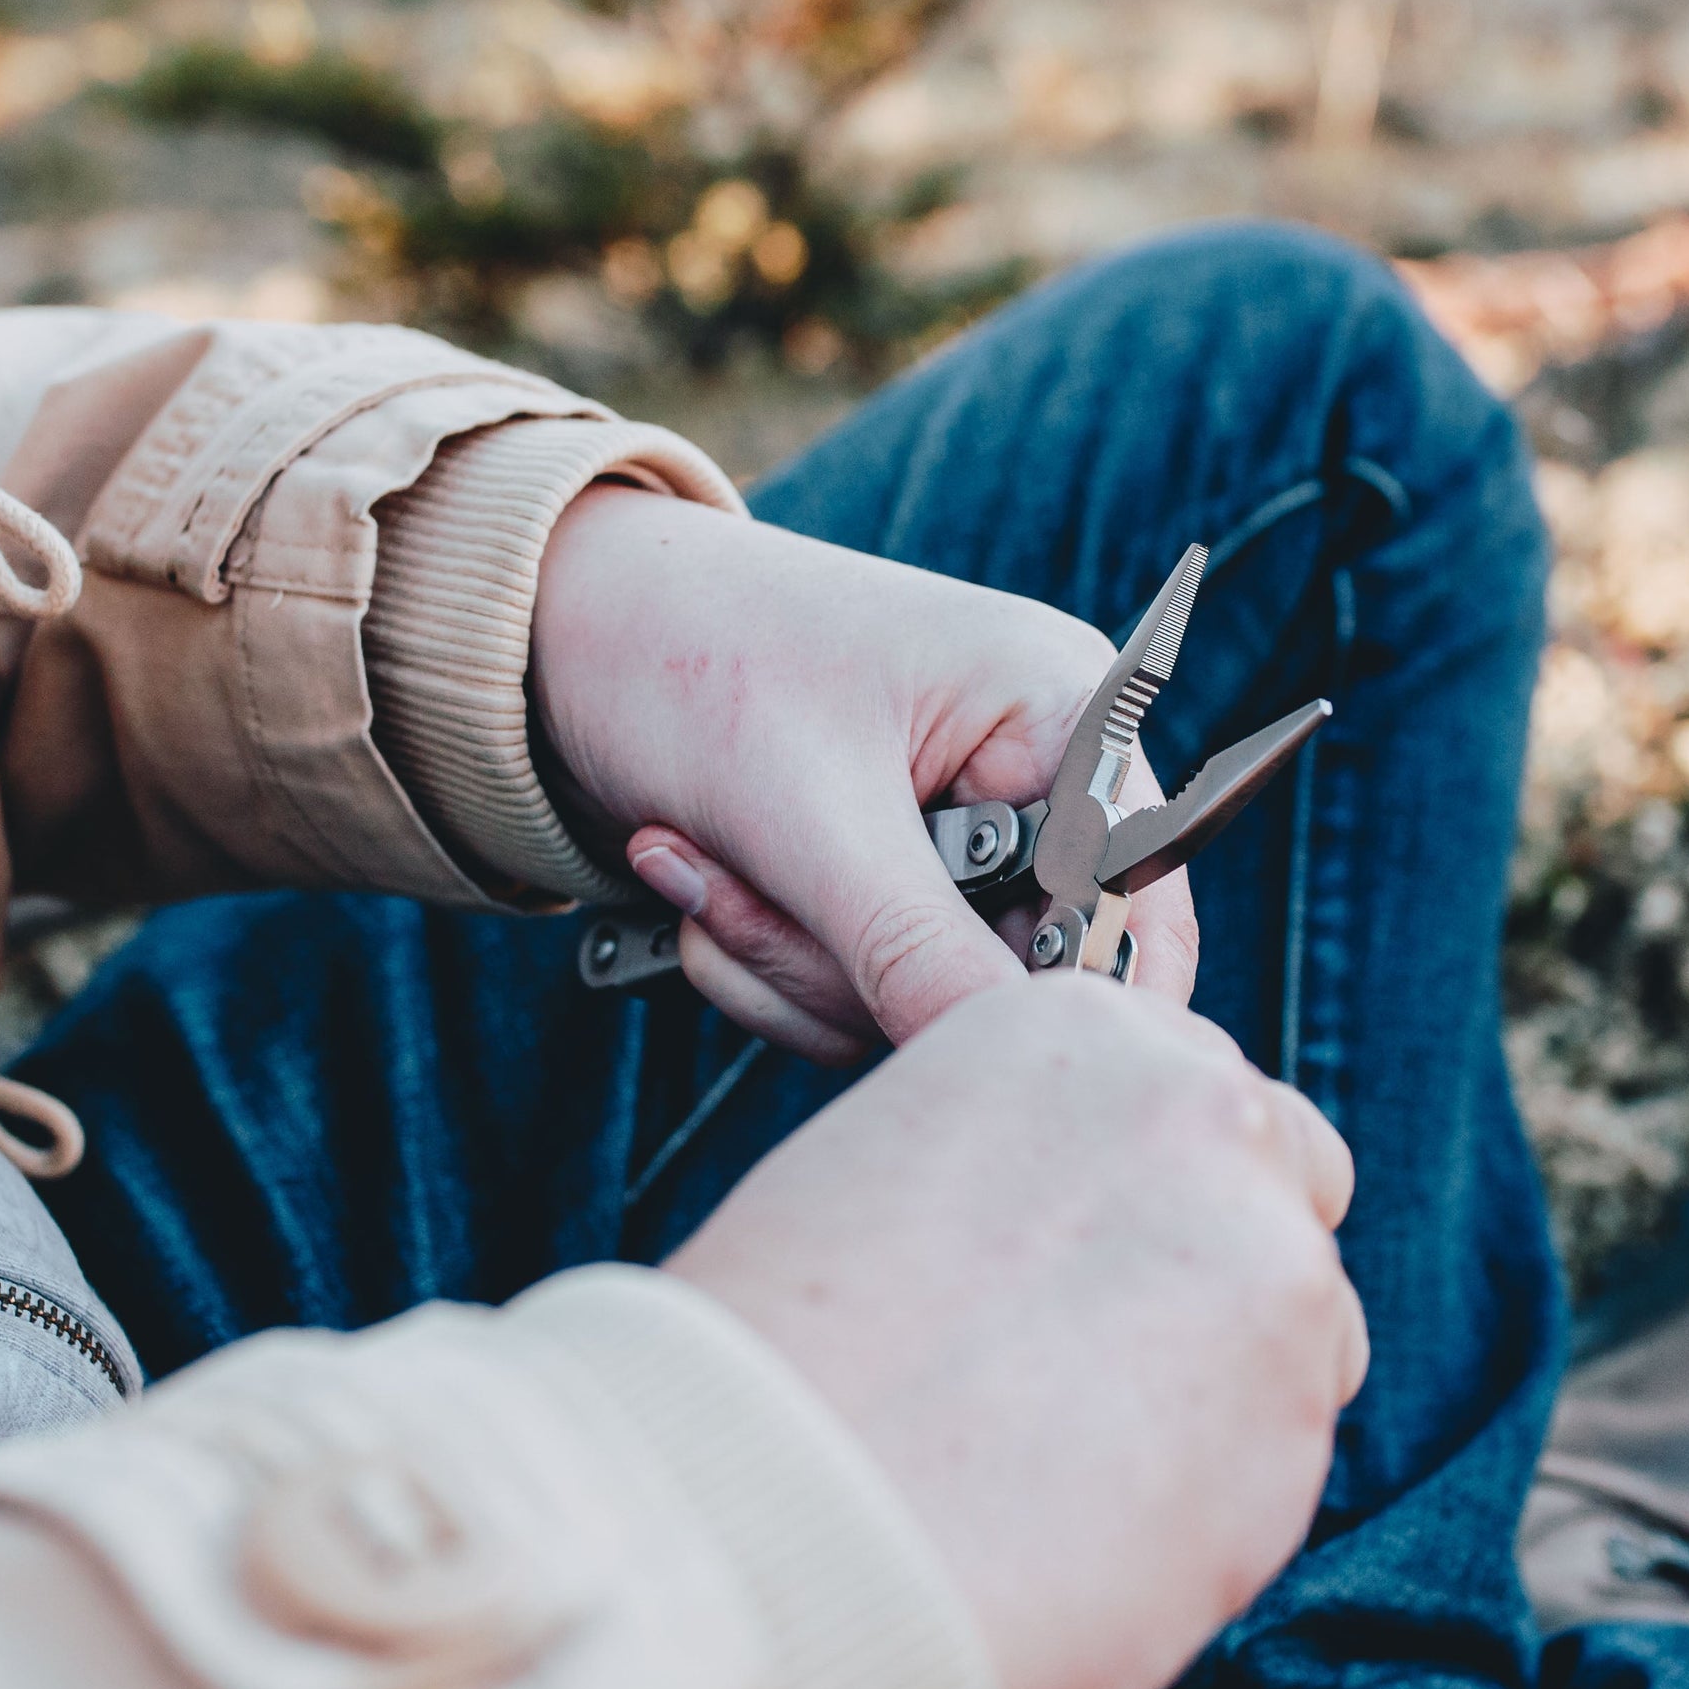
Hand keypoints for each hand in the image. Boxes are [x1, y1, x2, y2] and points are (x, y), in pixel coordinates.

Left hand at [530, 489, 1200, 1059]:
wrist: (549, 626)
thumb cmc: (692, 658)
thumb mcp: (808, 809)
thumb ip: (911, 948)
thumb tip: (1003, 1061)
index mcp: (1062, 718)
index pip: (1139, 904)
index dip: (1068, 993)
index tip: (962, 1040)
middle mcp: (1028, 784)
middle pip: (1015, 977)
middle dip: (851, 967)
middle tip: (736, 899)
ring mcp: (951, 843)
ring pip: (920, 1001)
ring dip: (786, 967)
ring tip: (691, 869)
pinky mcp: (876, 886)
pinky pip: (857, 996)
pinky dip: (762, 965)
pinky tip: (691, 881)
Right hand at [665, 976, 1364, 1688]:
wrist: (763, 1518)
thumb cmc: (784, 1362)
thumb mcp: (899, 1165)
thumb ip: (1032, 1164)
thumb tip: (1090, 1232)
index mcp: (1083, 1029)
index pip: (1195, 1092)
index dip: (1154, 1189)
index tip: (1104, 1261)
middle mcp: (1201, 1113)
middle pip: (1290, 1182)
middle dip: (1224, 1266)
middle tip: (1108, 1364)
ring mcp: (1269, 1257)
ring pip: (1308, 1329)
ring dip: (1225, 1387)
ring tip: (1073, 1464)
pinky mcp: (1301, 1408)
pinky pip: (1291, 1452)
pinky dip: (1219, 1493)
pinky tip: (1096, 1522)